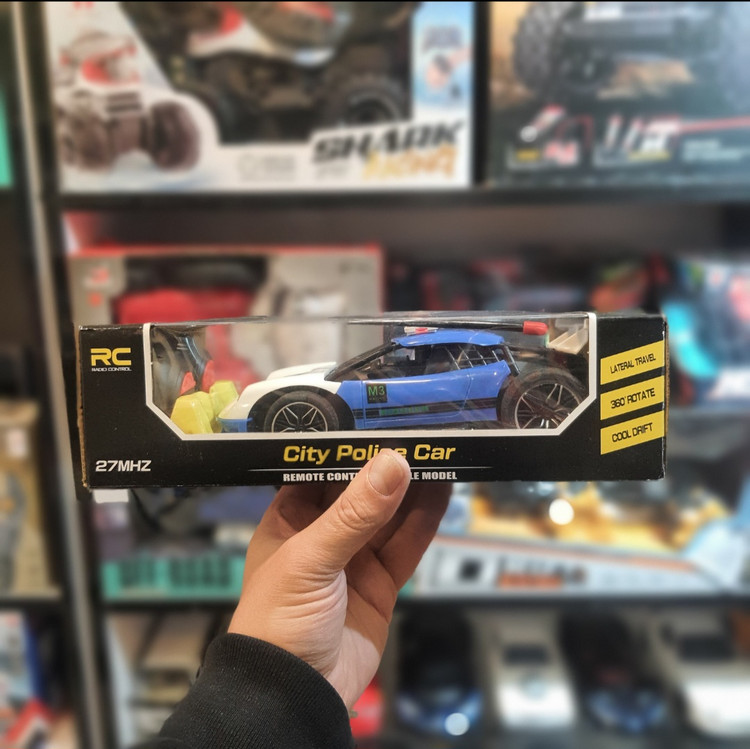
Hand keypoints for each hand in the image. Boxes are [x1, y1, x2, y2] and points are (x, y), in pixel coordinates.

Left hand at [229, 450, 449, 706]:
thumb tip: (393, 464)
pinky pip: (405, 546)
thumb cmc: (278, 622)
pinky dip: (424, 521)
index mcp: (290, 520)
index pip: (322, 473)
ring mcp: (354, 560)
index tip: (381, 425)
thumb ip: (354, 513)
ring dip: (412, 489)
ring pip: (388, 516)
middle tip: (421, 438)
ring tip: (439, 457)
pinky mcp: (381, 584)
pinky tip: (441, 493)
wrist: (292, 696)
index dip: (351, 450)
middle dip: (388, 468)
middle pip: (361, 492)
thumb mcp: (311, 559)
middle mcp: (323, 535)